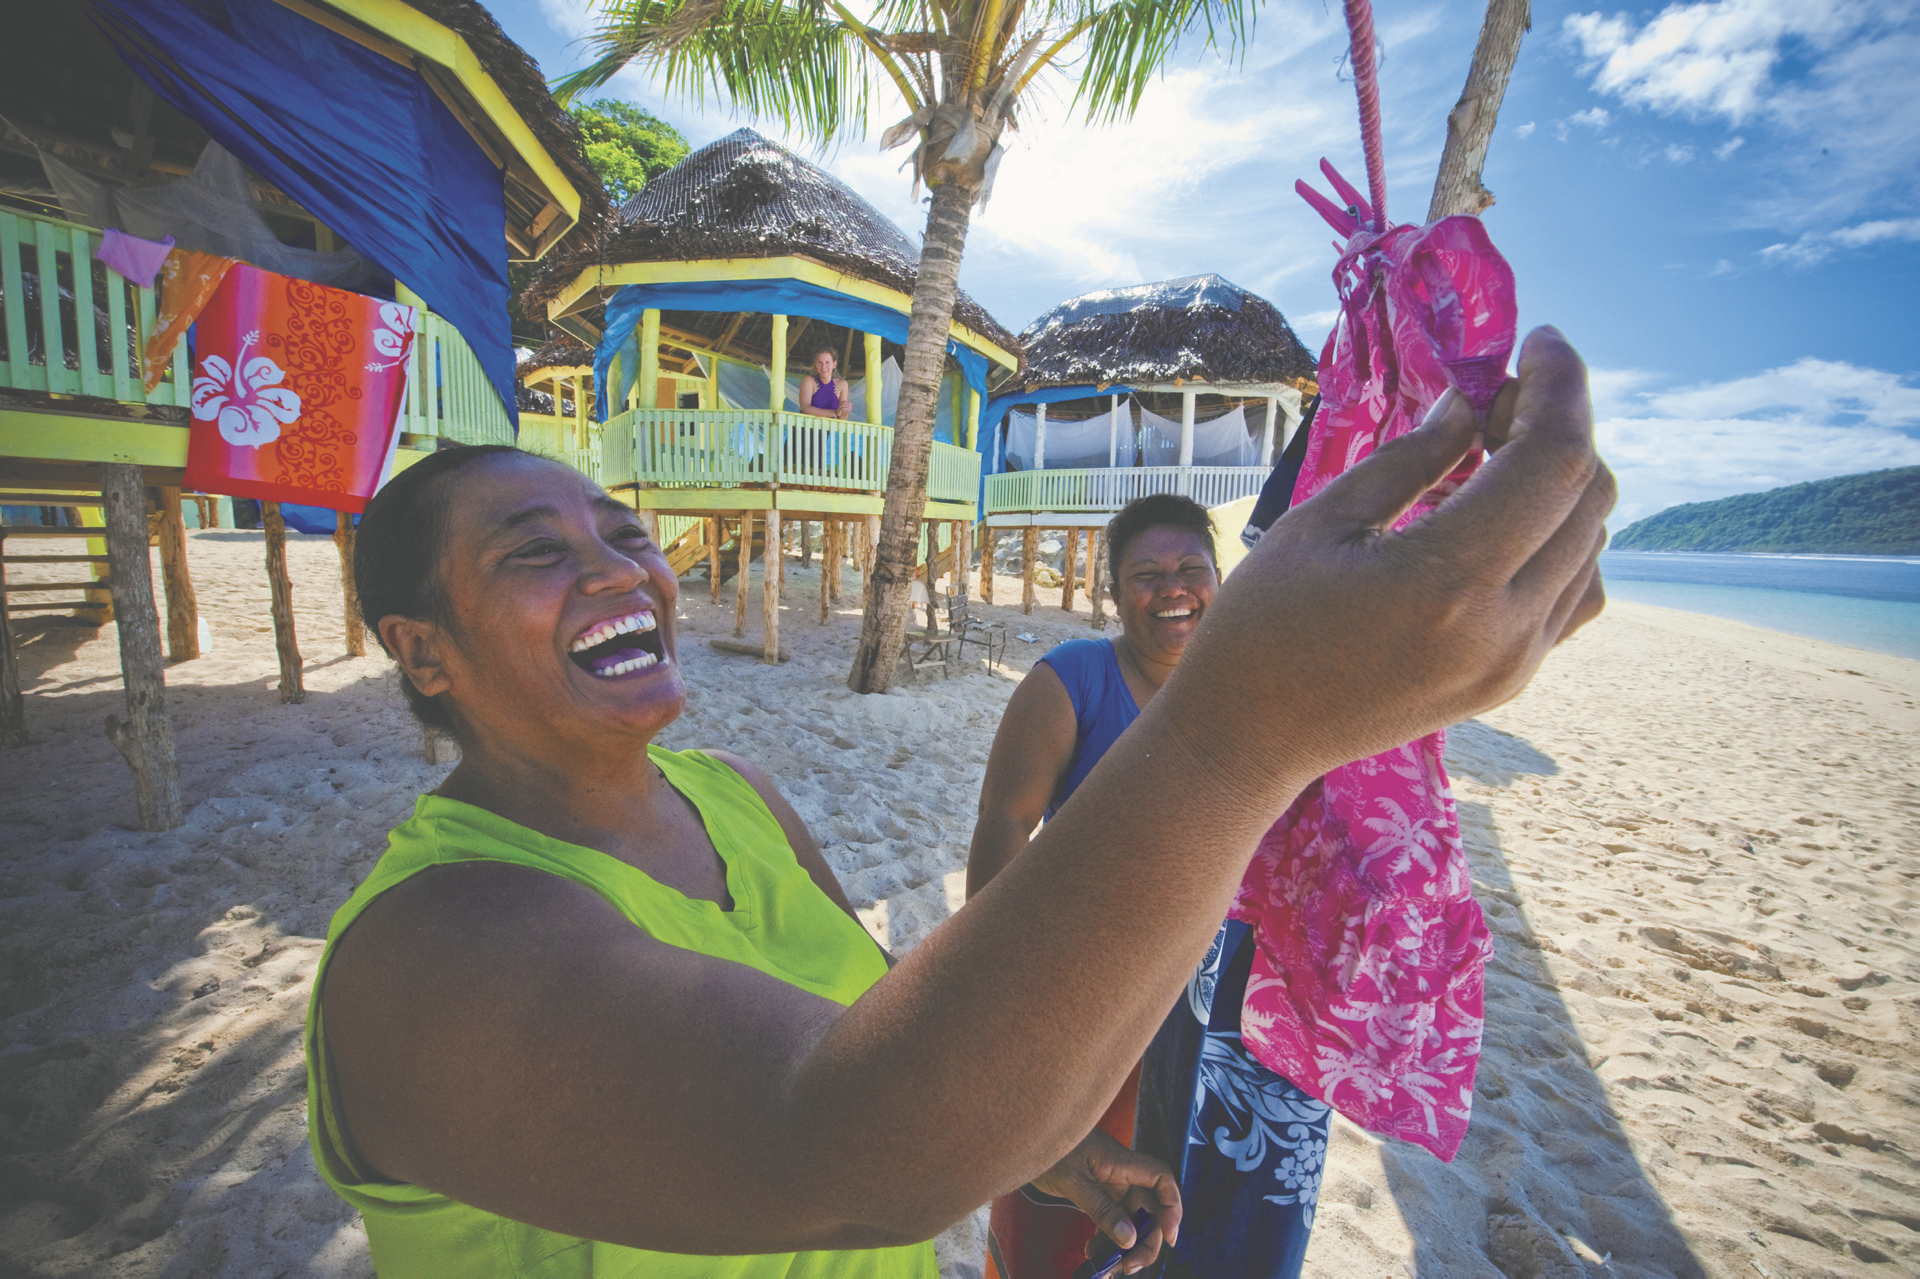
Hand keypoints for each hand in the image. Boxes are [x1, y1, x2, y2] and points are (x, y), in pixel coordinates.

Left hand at [1028, 1128, 1180, 1274]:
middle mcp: (1120, 1173)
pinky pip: (1110, 1220)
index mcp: (1121, 1162)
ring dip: (1123, 1246)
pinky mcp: (1094, 1193)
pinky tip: (1092, 1254)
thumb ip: (1101, 1209)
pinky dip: (1105, 1240)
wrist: (1019, 1138)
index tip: (1169, 1237)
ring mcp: (1108, 1184)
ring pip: (1129, 1219)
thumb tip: (1129, 1238)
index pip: (1161, 1179)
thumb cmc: (1047, 1149)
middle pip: (1148, 1209)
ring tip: (1107, 1268)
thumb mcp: (1073, 1182)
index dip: (1172, 1207)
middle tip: (1128, 1266)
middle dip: (1145, 1240)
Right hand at [1163, 325, 1613, 790]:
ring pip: (1591, 542)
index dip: (1561, 386)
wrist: (1250, 739)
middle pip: (1588, 497)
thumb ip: (1410, 458)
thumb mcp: (1321, 522)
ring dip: (1560, 481)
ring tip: (1490, 456)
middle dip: (1559, 426)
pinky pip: (1573, 591)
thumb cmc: (1261, 625)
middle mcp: (1503, 629)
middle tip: (1495, 399)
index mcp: (1448, 582)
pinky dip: (1559, 538)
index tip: (1538, 340)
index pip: (1553, 461)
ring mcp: (1515, 663)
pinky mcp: (1511, 680)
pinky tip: (1500, 519)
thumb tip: (1472, 403)